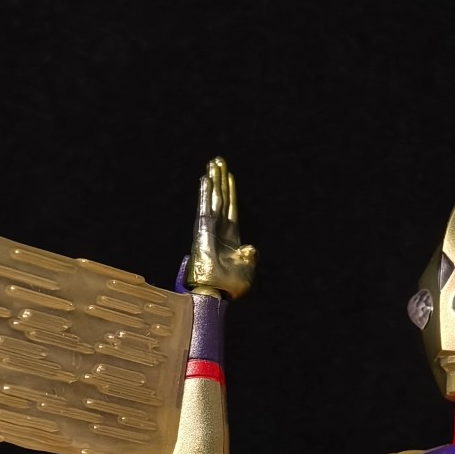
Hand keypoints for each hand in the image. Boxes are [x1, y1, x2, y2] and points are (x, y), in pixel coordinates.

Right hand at [186, 157, 256, 298]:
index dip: (230, 190)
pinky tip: (207, 178)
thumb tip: (251, 248)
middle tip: (217, 161)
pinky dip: (206, 193)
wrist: (219, 293)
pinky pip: (206, 207)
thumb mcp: (246, 267)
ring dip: (213, 180)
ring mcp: (210, 228)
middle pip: (220, 198)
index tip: (229, 175)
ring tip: (212, 163)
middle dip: (219, 179)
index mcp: (231, 236)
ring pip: (213, 198)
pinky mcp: (203, 230)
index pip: (230, 207)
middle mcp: (219, 228)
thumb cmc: (232, 284)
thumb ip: (248, 256)